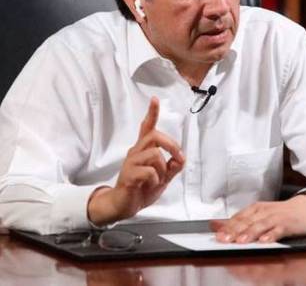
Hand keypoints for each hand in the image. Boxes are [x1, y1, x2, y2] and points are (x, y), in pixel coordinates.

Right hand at [88, 97, 184, 225]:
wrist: (124, 206)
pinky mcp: (129, 175)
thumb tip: (181, 158)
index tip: (155, 99)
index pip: (147, 127)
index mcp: (143, 149)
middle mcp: (136, 152)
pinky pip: (149, 171)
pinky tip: (151, 185)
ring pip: (154, 154)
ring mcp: (131, 163)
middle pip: (155, 135)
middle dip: (171, 144)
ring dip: (163, 168)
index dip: (152, 113)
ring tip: (159, 179)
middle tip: (178, 157)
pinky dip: (156, 180)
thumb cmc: (142, 189)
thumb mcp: (163, 177)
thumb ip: (172, 167)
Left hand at [210, 195, 305, 242]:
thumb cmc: (281, 213)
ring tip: (241, 241)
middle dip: (234, 231)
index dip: (227, 228)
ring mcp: (276, 217)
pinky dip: (271, 235)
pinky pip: (278, 230)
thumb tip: (215, 225)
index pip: (238, 218)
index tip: (217, 236)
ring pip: (260, 225)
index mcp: (255, 209)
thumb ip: (239, 221)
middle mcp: (263, 211)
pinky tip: (265, 241)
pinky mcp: (288, 224)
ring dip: (250, 233)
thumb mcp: (259, 214)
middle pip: (247, 222)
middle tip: (224, 240)